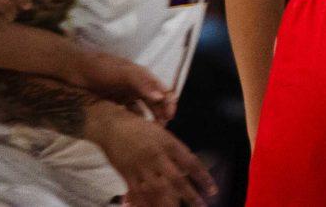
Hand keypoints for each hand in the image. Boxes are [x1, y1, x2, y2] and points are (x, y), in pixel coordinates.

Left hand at [72, 47, 176, 121]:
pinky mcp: (116, 103)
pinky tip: (134, 131)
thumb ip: (143, 84)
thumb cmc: (104, 69)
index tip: (170, 116)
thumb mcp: (125, 73)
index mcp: (144, 78)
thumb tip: (160, 97)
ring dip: (149, 119)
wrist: (78, 71)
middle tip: (161, 129)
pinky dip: (133, 121)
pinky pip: (128, 114)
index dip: (169, 103)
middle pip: (155, 102)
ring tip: (150, 133)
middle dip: (161, 114)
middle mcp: (138, 87)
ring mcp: (127, 95)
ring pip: (144, 109)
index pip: (163, 90)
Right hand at [87, 105, 211, 206]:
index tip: (212, 190)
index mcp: (169, 144)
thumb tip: (188, 169)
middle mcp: (157, 156)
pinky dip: (145, 204)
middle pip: (176, 180)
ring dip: (168, 203)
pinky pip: (137, 193)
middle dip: (190, 195)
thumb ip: (176, 151)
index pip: (191, 163)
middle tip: (200, 206)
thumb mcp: (164, 135)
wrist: (113, 126)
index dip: (203, 178)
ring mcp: (141, 166)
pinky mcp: (126, 174)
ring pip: (157, 190)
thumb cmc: (141, 129)